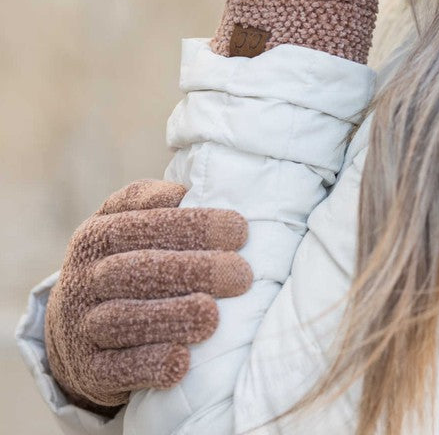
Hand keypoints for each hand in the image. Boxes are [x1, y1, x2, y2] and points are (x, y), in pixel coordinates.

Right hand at [44, 180, 251, 413]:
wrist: (74, 328)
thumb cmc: (122, 261)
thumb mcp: (124, 223)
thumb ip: (151, 201)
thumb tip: (187, 191)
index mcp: (95, 235)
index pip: (142, 224)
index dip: (191, 225)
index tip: (239, 229)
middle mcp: (82, 278)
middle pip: (135, 270)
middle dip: (192, 270)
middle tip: (241, 275)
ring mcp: (80, 326)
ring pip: (122, 320)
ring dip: (171, 317)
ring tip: (213, 315)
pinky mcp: (87, 370)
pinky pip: (114, 370)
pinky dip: (148, 366)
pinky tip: (182, 361)